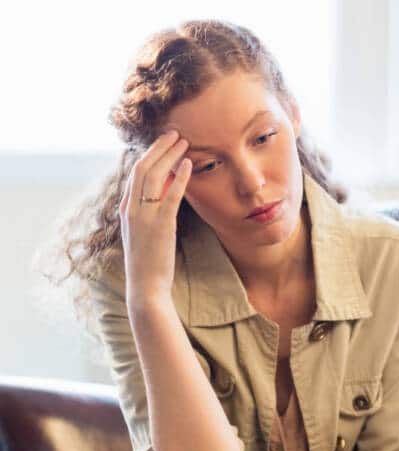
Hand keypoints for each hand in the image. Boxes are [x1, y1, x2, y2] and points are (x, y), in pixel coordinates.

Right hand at [119, 130, 191, 307]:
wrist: (146, 285)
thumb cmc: (149, 261)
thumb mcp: (145, 232)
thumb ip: (151, 212)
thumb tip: (165, 193)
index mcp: (126, 209)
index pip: (134, 173)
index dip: (149, 154)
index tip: (163, 142)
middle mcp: (131, 208)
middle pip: (142, 167)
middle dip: (158, 147)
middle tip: (174, 133)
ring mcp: (144, 216)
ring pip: (153, 176)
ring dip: (169, 155)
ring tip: (183, 141)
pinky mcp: (160, 225)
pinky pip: (170, 195)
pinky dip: (179, 177)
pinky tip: (188, 165)